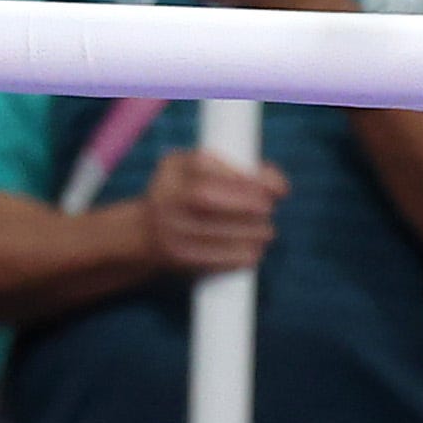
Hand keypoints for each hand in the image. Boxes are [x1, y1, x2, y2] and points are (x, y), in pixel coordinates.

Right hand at [135, 146, 288, 277]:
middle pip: (207, 197)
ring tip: (265, 232)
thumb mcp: (195, 171)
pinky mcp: (177, 256)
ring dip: (252, 232)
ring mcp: (169, 227)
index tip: (278, 187)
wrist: (143, 235)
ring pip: (215, 230)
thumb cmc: (186, 198)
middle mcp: (165, 195)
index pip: (205, 164)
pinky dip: (241, 255)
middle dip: (249, 204)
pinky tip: (252, 251)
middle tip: (269, 209)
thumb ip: (233, 169)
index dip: (246, 176)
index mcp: (173, 167)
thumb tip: (275, 182)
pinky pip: (215, 258)